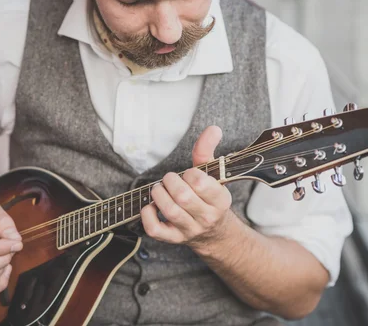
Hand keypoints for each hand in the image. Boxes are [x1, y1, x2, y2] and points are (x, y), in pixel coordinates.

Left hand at [140, 126, 232, 250]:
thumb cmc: (209, 198)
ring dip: (159, 194)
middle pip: (183, 197)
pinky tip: (151, 206)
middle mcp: (206, 217)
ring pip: (170, 211)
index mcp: (220, 200)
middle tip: (170, 179)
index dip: (190, 174)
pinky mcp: (174, 238)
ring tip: (160, 189)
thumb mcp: (212, 176)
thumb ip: (208, 151)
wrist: (214, 233)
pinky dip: (147, 215)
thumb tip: (213, 129)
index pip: (201, 184)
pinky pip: (155, 230)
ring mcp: (190, 230)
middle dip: (171, 182)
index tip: (189, 174)